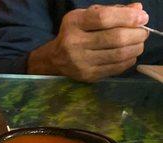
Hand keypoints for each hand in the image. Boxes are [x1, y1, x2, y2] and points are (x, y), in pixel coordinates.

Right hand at [28, 3, 149, 81]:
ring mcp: (80, 62)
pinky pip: (116, 68)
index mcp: (74, 23)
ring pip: (119, 54)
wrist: (55, 59)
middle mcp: (74, 43)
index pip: (104, 18)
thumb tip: (137, 10)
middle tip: (143, 33)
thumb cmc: (76, 33)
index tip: (142, 18)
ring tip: (138, 43)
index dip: (128, 17)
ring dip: (136, 48)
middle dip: (136, 34)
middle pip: (115, 38)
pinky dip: (129, 60)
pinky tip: (129, 55)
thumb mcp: (88, 16)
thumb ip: (112, 11)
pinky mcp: (87, 75)